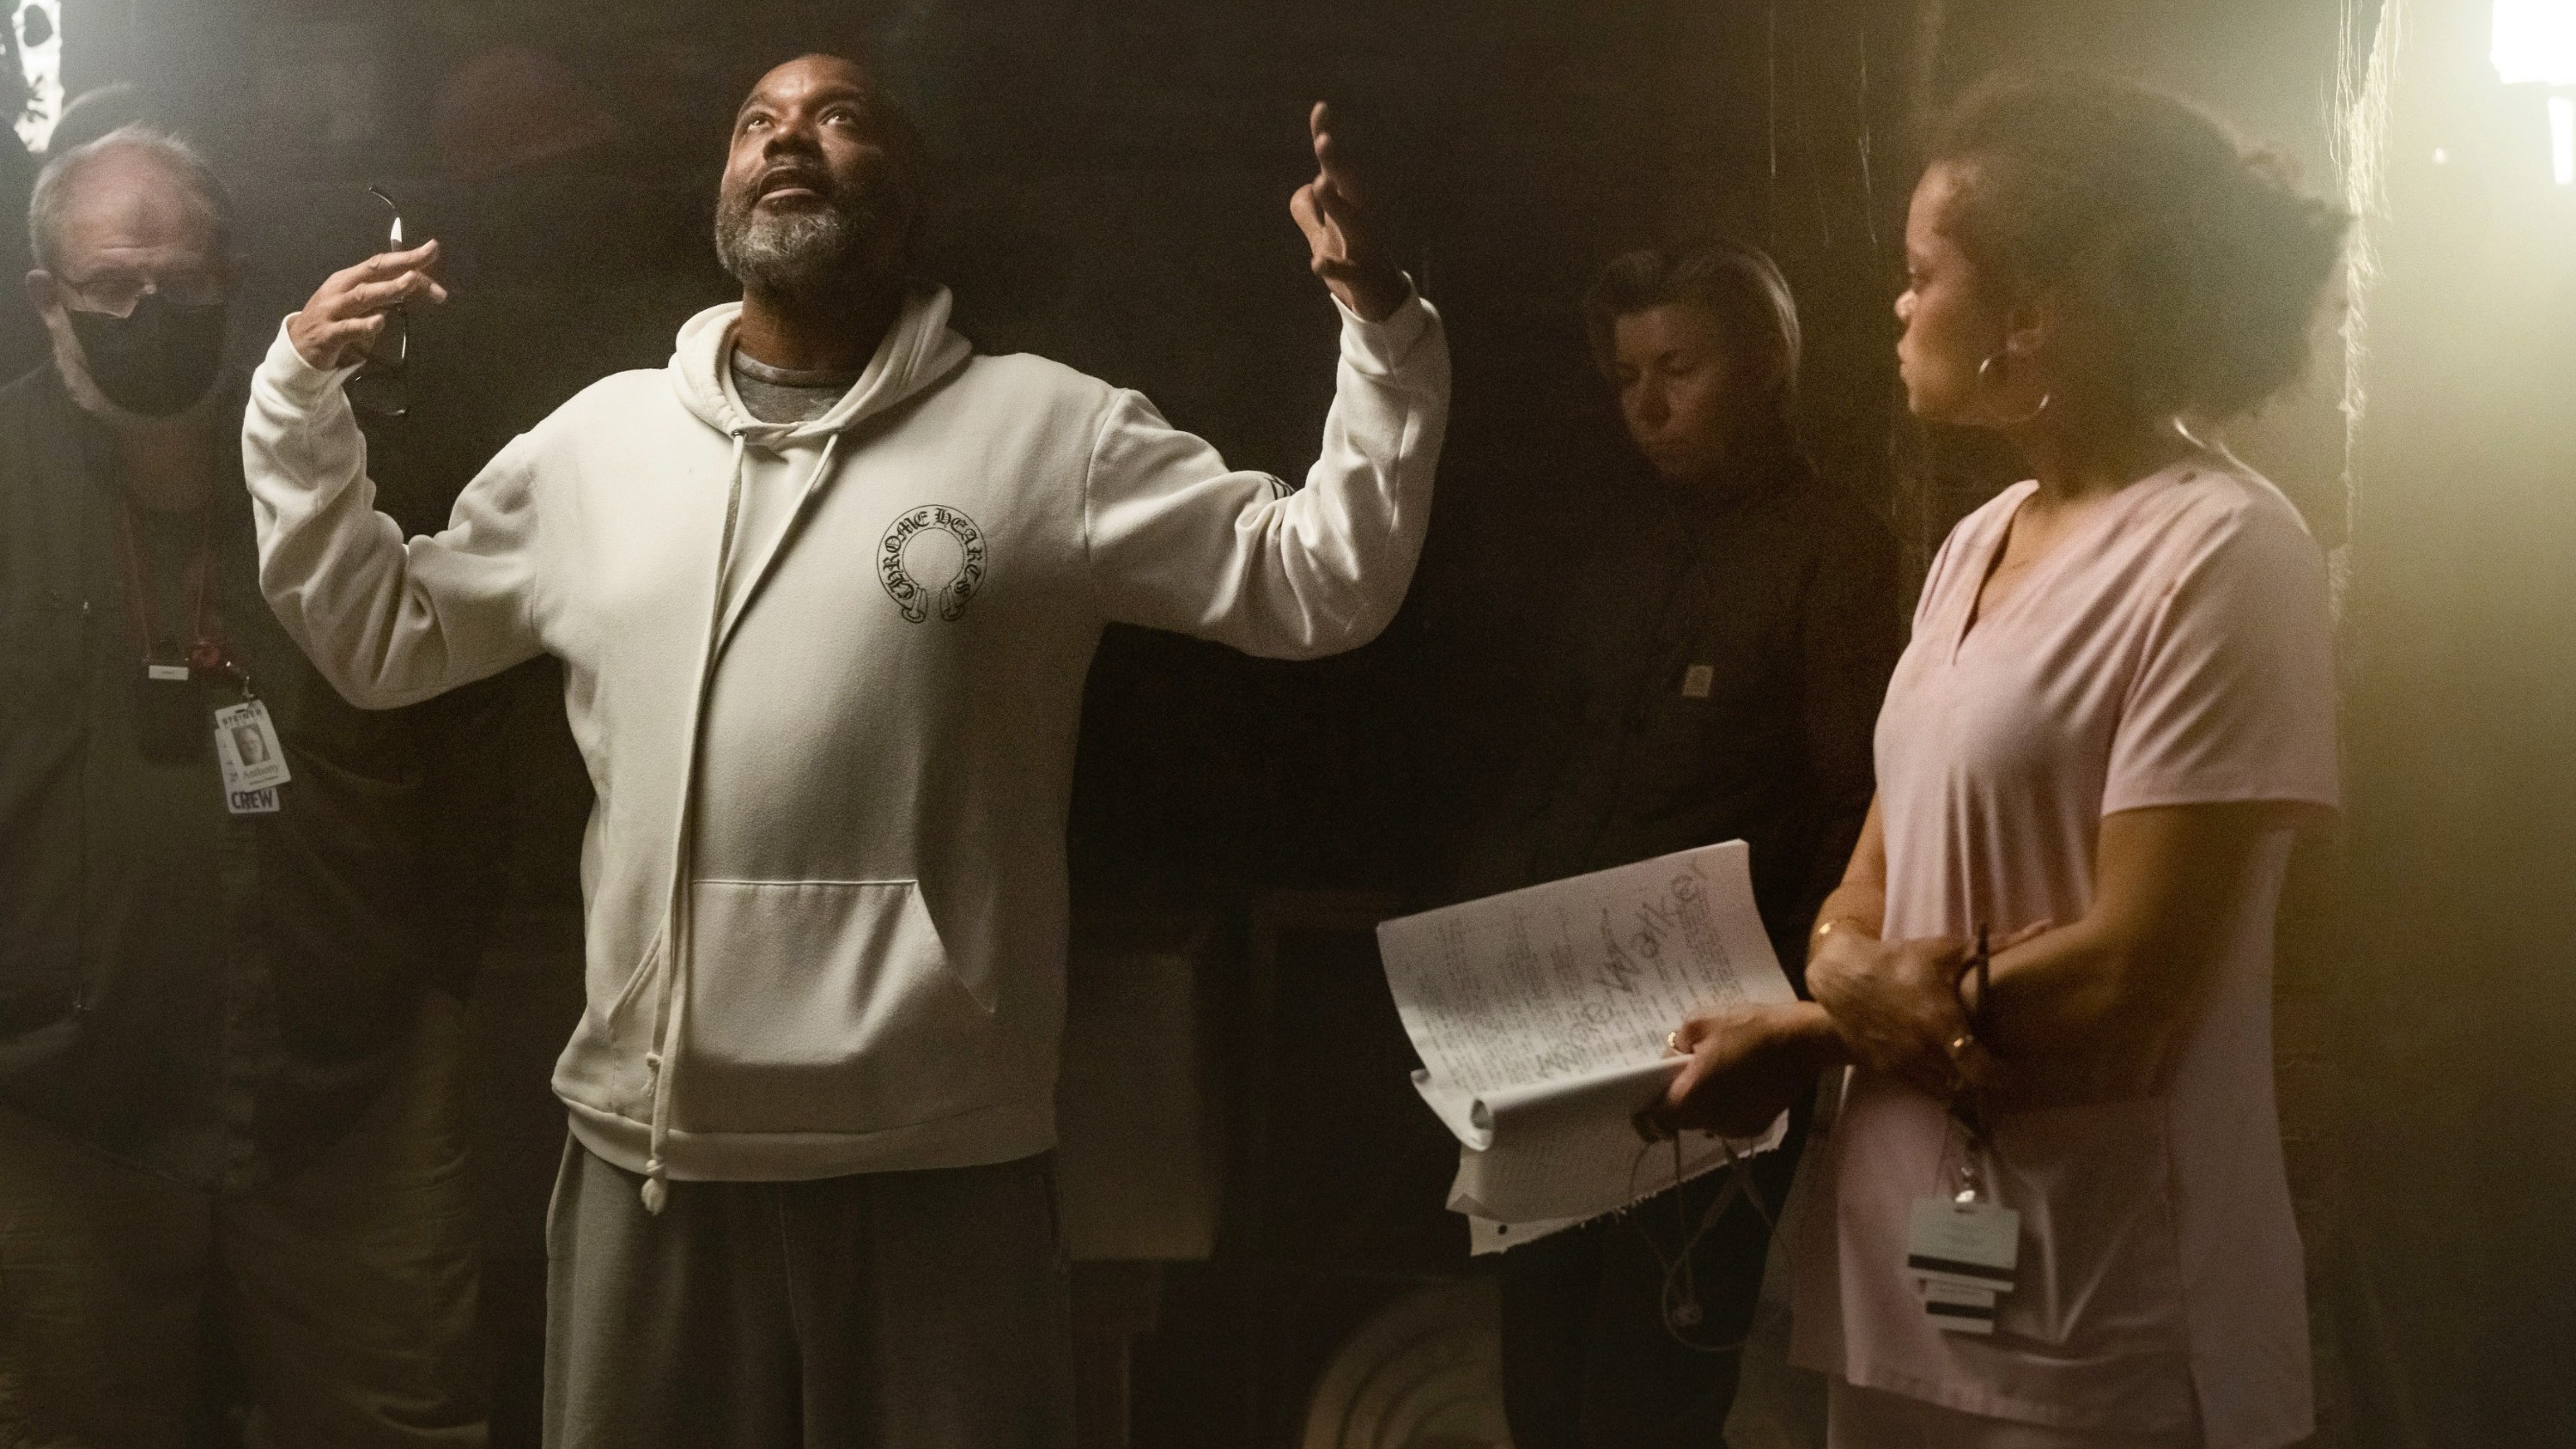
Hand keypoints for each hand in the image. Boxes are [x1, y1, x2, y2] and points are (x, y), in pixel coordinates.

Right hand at [286, 241, 448, 371]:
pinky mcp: (327, 334)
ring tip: (411, 281)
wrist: (297, 348)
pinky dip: (364, 325)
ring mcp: (332, 310)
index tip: (432, 250)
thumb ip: (385, 296)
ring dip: (389, 288)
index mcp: (349, 279)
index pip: (381, 264)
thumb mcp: (360, 306)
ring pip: (363, 296)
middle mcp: (341, 289)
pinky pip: (347, 328)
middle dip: (402, 263)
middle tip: (428, 258)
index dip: (406, 256)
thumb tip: (419, 285)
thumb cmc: (334, 323)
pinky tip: (379, 322)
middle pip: (374, 272)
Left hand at [1289, 103, 1408, 322]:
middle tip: (1324, 140)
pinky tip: (1316, 263)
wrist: (1382, 305)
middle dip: (1337, 164)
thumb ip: (1310, 214)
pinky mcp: (1362, 278)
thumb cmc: (1354, 265)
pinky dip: (1332, 266)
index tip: (1320, 108)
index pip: (1334, 169)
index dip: (1326, 140)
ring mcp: (1363, 249)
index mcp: (1348, 209)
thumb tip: (1302, 188)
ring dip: (1336, 204)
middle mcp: (1358, 223)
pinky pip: (1347, 271)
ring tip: (1321, 184)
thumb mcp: (1324, 239)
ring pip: (1352, 223)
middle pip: (1349, 188)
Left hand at [1639, 1001, 1831, 1140]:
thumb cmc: (1749, 1028)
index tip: (1645, 1097)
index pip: (1655, 1121)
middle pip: (1680, 1121)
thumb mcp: (1701, 1022)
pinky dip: (1727, 1106)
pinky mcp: (1758, 1125)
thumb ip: (1676, 1043)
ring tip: (1716, 1073)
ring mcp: (1737, 1127)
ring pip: (1706, 1121)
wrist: (1802, 1041)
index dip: (1645, 1112)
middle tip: (1686, 1072)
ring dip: (1704, 1104)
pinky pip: (1730, 1120)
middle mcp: (1712, 1122)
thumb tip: (1671, 1056)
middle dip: (1677, 1100)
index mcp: (1691, 1099)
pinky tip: (1738, 1081)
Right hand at [1807, 923, 2043, 1099]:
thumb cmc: (1900, 962)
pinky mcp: (1888, 1071)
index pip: (1979, 1068)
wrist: (1842, 978)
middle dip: (1986, 1084)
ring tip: (1976, 1073)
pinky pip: (1923, 1087)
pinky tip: (1947, 1068)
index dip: (2003, 1077)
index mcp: (1940, 1023)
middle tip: (2002, 1074)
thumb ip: (1997, 946)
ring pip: (1945, 1092)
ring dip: (1962, 1085)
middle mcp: (1922, 1050)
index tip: (2018, 1071)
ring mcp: (1903, 1064)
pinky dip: (1939, 1083)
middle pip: (1967, 1086)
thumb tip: (2044, 929)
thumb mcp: (1946, 951)